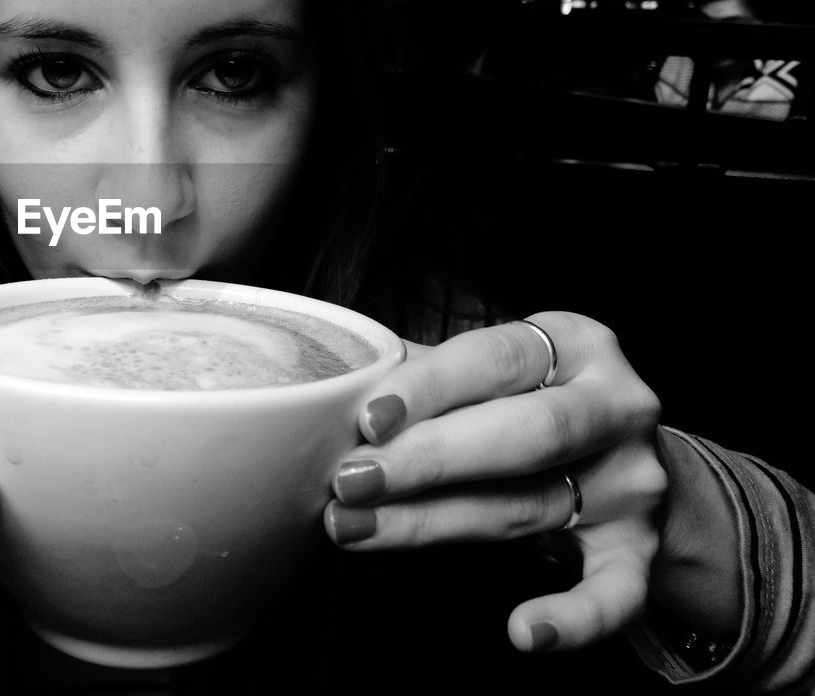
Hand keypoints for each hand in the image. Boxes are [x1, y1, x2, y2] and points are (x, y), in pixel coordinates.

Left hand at [324, 312, 665, 652]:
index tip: (367, 419)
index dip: (430, 388)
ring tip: (355, 528)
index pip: (498, 359)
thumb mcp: (489, 371)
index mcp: (576, 344)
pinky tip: (522, 632)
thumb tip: (335, 381)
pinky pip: (615, 594)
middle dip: (429, 459)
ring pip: (528, 507)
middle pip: (524, 434)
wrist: (621, 461)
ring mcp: (632, 483)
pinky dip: (573, 618)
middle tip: (350, 480)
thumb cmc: (527, 403)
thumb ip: (425, 371)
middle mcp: (616, 407)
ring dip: (434, 523)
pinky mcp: (642, 551)